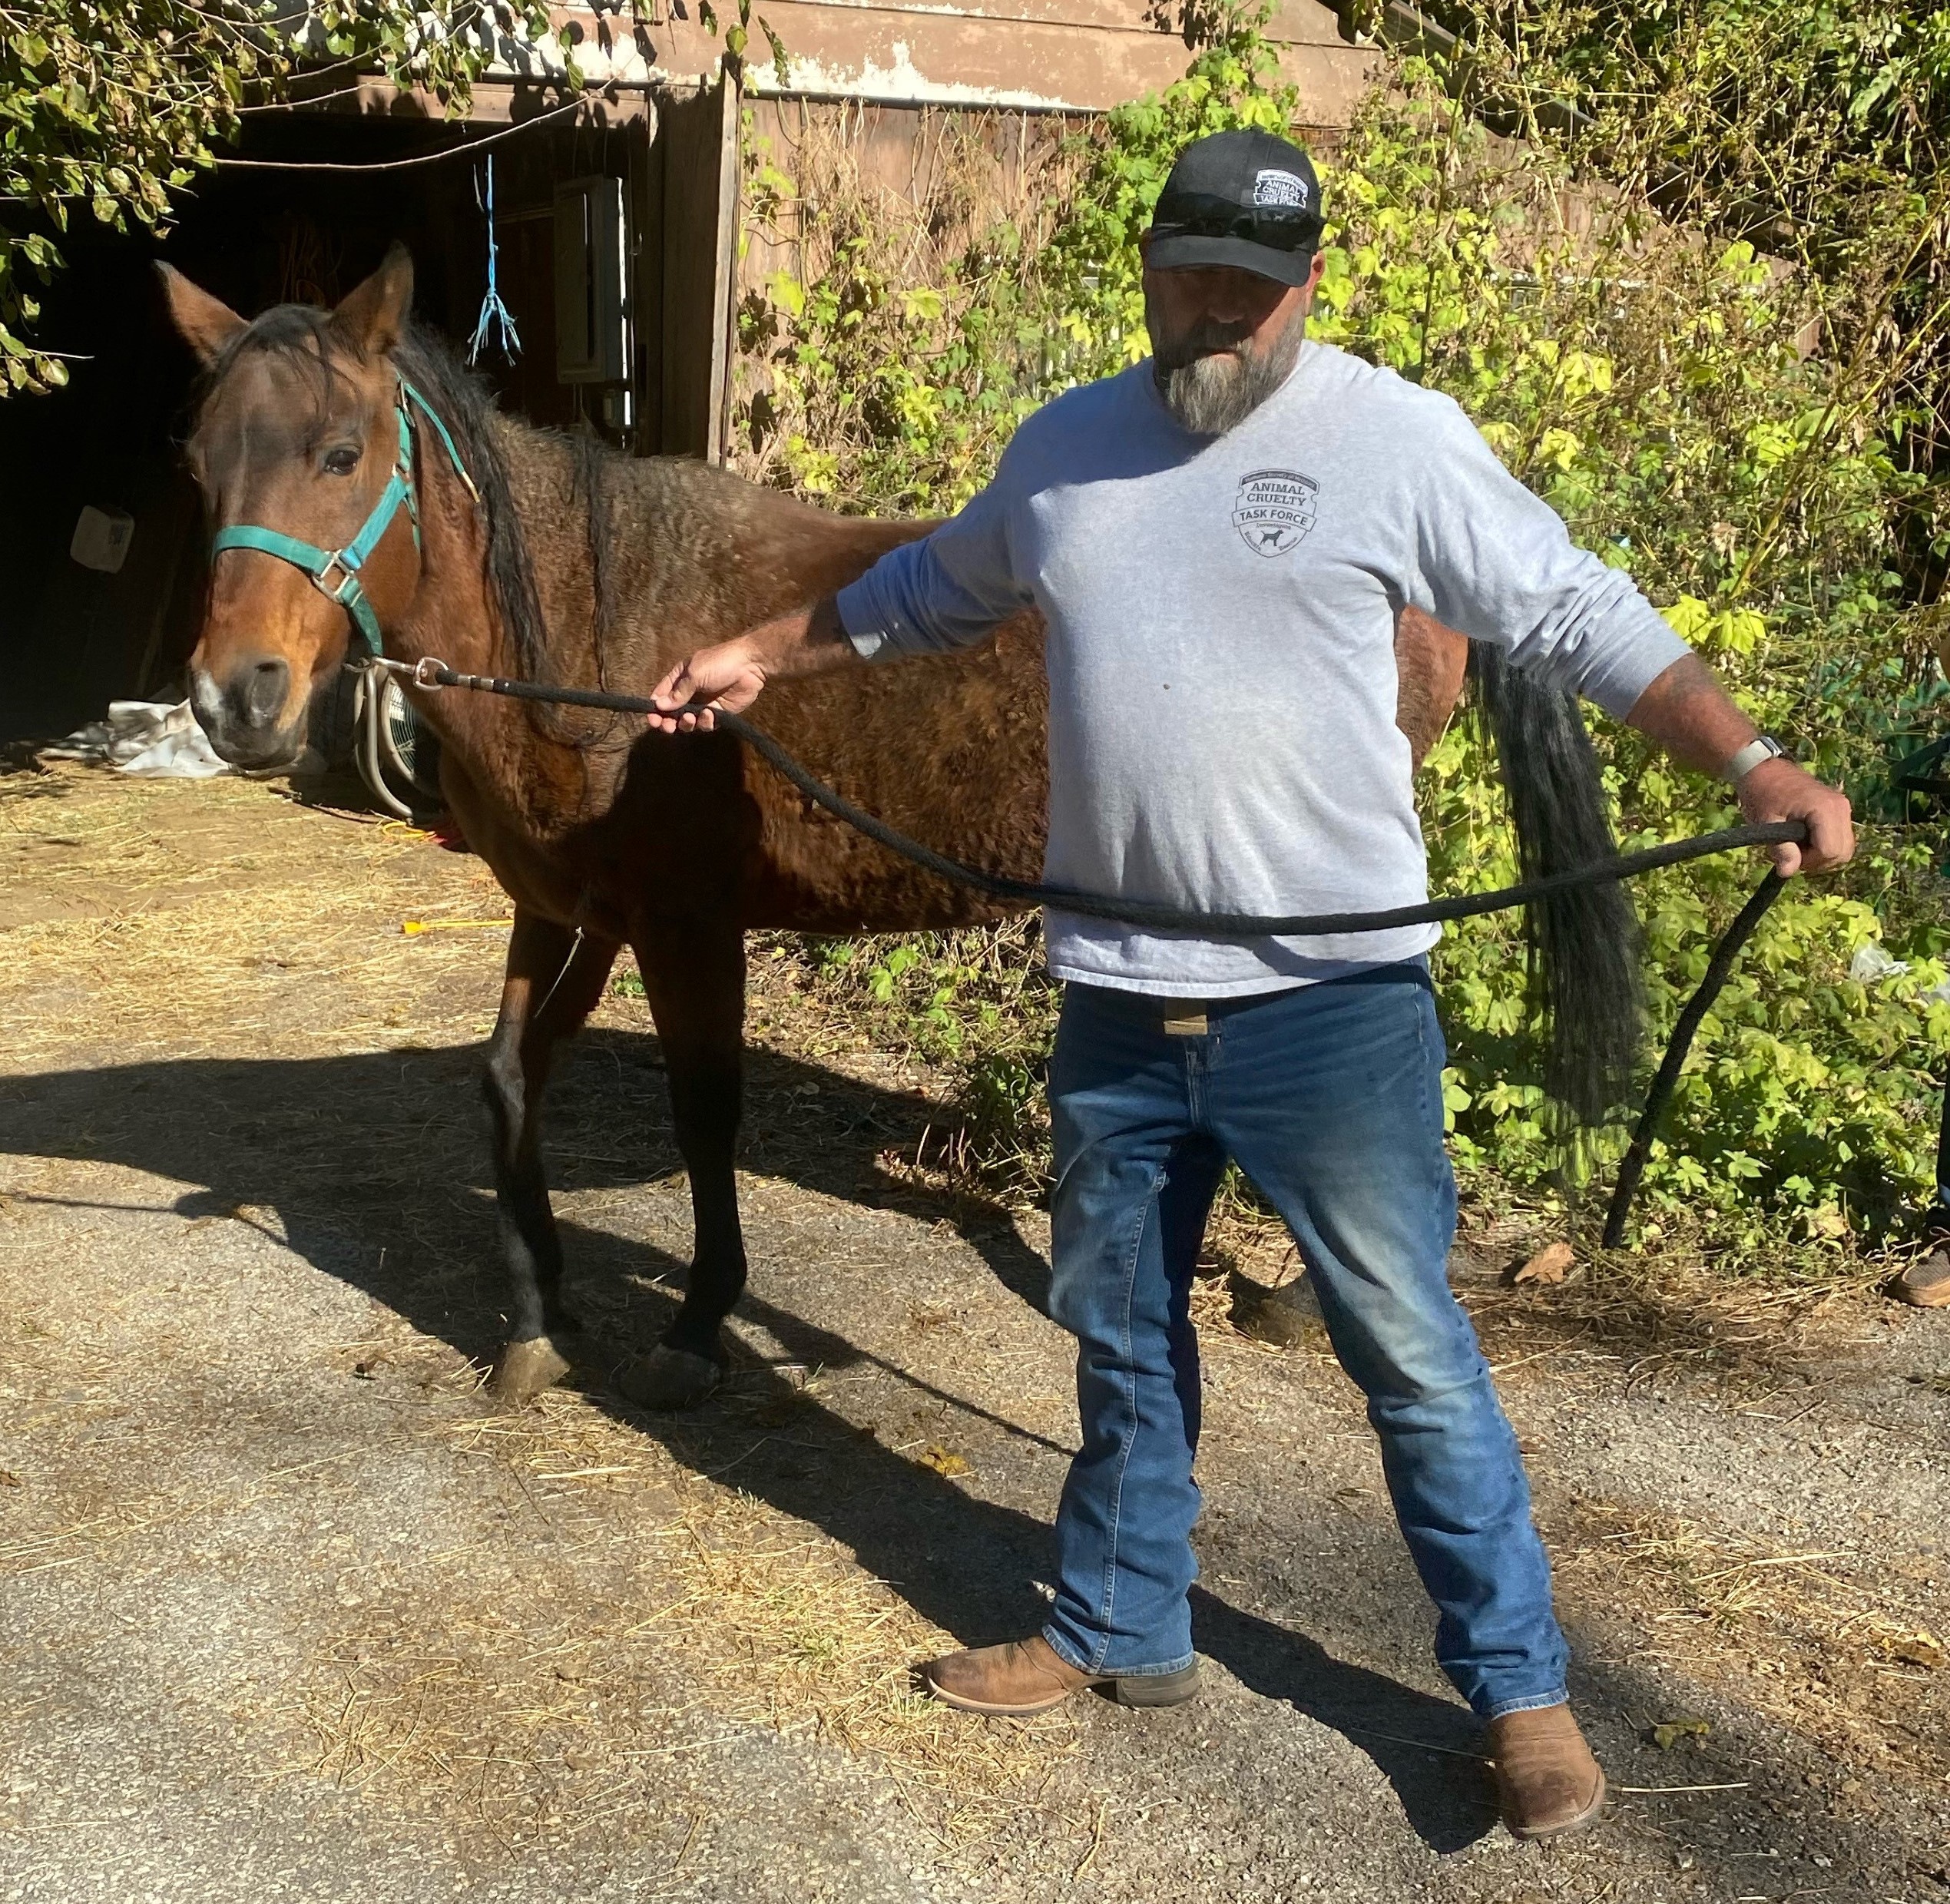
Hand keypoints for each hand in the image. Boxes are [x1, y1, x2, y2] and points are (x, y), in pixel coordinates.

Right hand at [646, 638, 767, 732]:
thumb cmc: (720, 663)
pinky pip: (706, 724)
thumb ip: (678, 693)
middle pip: (672, 712)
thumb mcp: (694, 674)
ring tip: (690, 718)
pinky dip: (705, 722)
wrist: (750, 666)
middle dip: (667, 721)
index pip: (662, 695)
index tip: (652, 718)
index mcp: (680, 677)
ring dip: (686, 723)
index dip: (655, 707)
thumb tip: (659, 706)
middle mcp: (690, 692)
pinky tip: (710, 714)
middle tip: (667, 727)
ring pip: (688, 721)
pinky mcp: (718, 713)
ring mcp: (704, 703)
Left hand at [1736, 756, 1853, 875]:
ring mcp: (1843, 808)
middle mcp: (1841, 808)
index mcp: (1825, 809)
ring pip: (1844, 849)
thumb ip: (1780, 848)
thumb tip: (1788, 873)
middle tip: (1792, 851)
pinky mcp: (1840, 811)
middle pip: (1842, 854)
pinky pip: (1841, 840)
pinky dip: (1825, 846)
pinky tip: (1804, 839)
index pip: (1830, 851)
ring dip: (1821, 856)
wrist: (1764, 770)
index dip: (1809, 860)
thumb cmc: (1762, 794)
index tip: (1789, 852)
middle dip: (1817, 861)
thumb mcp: (1766, 823)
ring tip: (1797, 845)